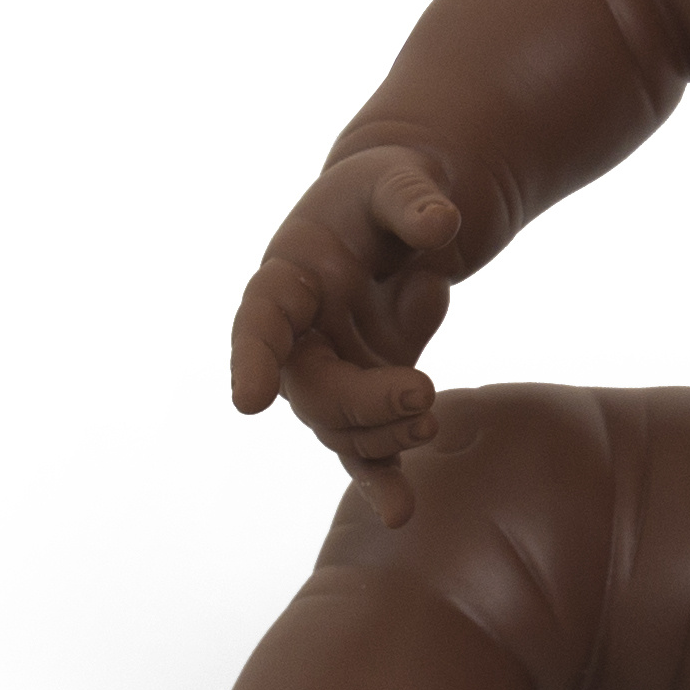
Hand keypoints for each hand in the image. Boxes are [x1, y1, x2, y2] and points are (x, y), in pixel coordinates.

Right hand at [228, 145, 461, 524]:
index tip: (250, 400)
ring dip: (384, 434)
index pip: (262, 319)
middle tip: (423, 392)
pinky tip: (400, 513)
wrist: (403, 217)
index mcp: (291, 276)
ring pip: (342, 426)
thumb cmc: (388, 189)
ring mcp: (336, 368)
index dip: (253, 357)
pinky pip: (369, 446)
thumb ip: (412, 199)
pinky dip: (384, 478)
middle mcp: (302, 334)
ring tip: (430, 419)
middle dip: (362, 401)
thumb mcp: (398, 176)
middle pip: (313, 388)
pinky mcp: (371, 392)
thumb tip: (440, 229)